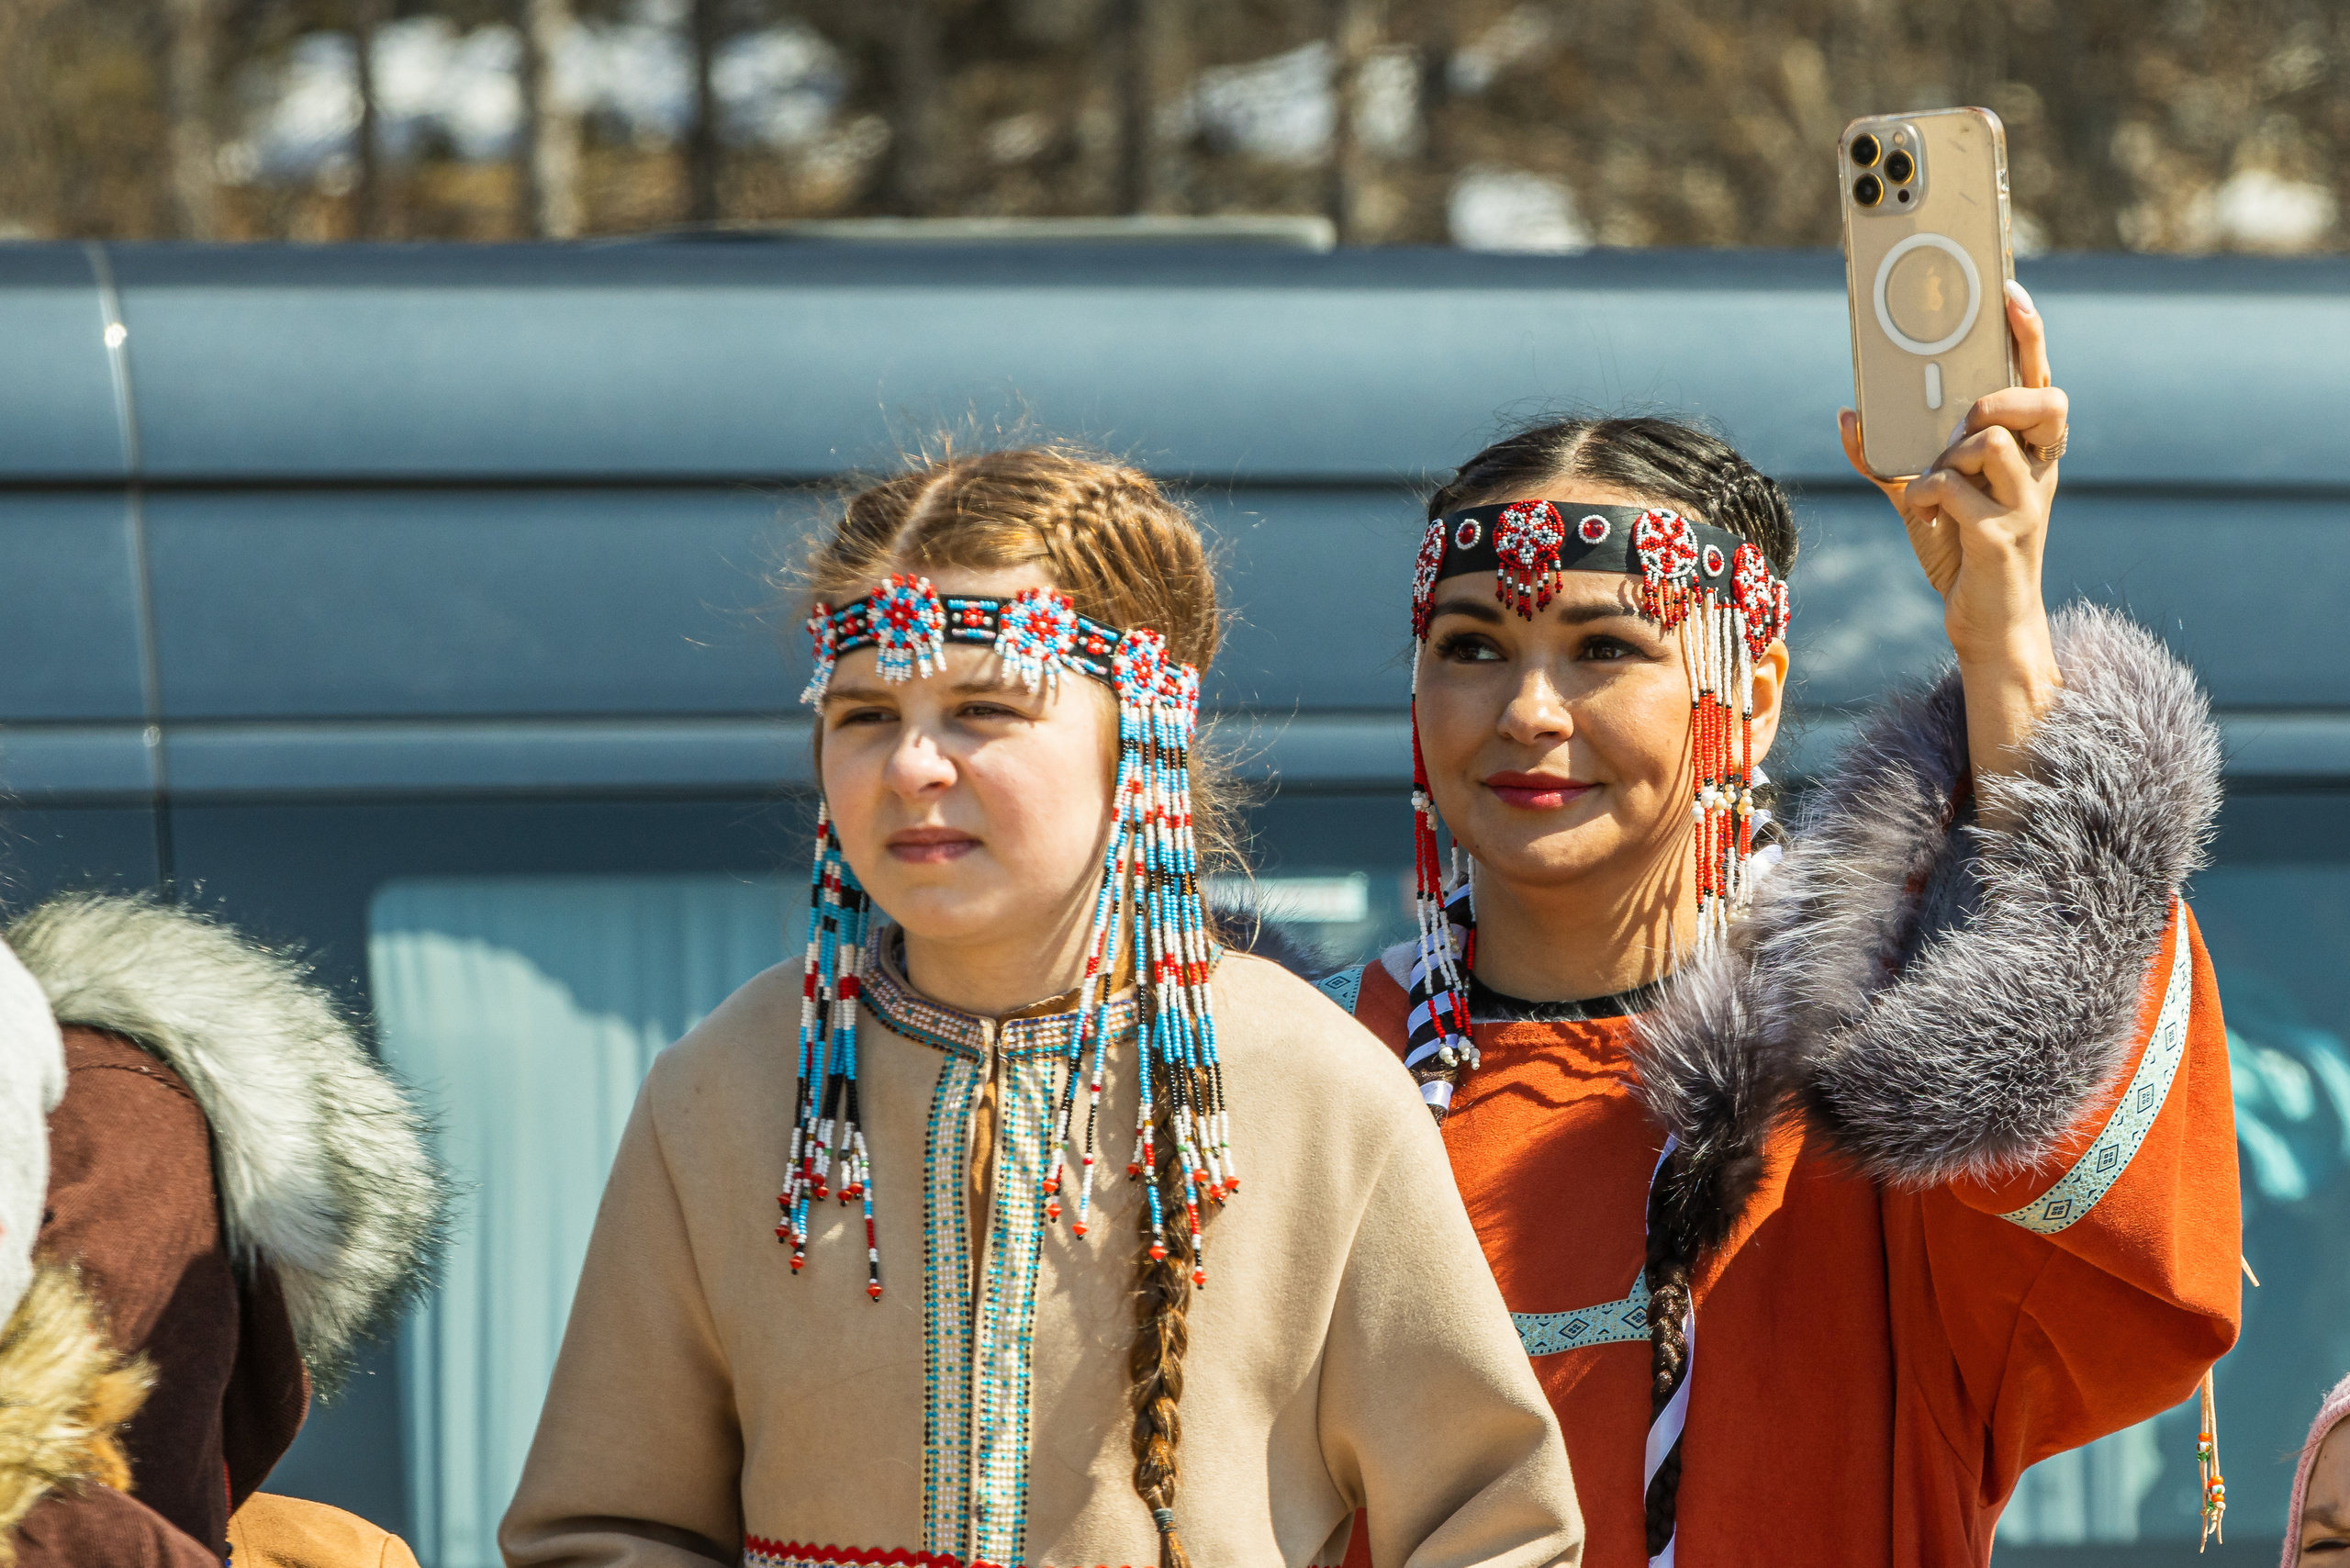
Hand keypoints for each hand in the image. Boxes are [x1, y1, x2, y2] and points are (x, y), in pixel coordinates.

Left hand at [1837, 280, 2066, 805]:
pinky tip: (1921, 512)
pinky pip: (1951, 489)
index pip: (2041, 381)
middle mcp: (2039, 471)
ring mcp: (2026, 504)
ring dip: (1948, 454)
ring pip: (1990, 441)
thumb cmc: (1961, 553)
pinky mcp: (2001, 536)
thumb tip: (1848, 416)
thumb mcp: (1921, 497)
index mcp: (2028, 454)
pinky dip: (1923, 494)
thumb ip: (1887, 457)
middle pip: (2046, 401)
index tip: (2007, 292)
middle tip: (1967, 412)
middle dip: (2001, 395)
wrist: (1984, 624)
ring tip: (1934, 482)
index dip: (2029, 336)